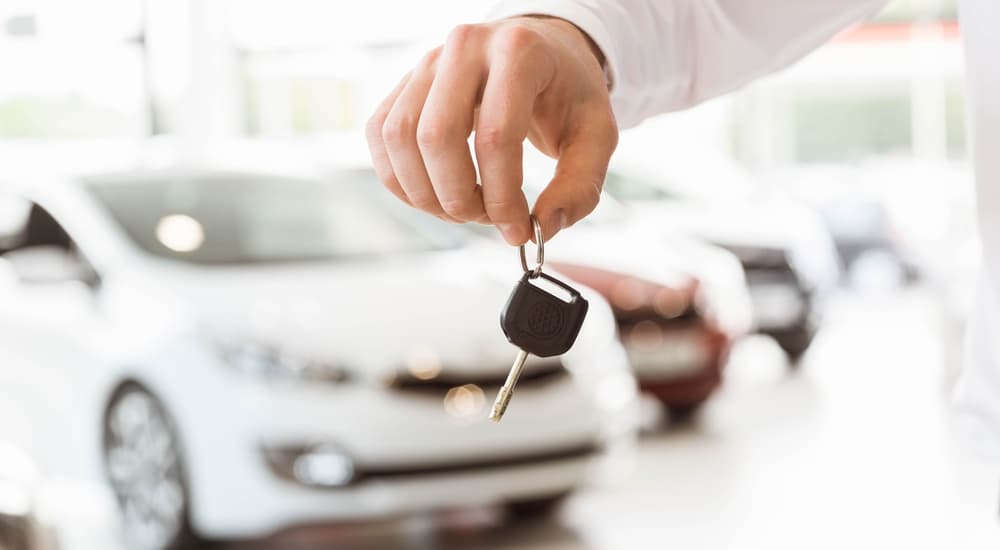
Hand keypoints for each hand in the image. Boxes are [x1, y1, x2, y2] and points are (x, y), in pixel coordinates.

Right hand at [366, 16, 617, 243]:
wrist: (540, 51)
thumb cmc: (567, 92)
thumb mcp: (596, 135)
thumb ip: (578, 186)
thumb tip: (542, 229)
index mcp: (519, 51)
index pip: (495, 135)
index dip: (502, 197)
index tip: (518, 230)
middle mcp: (465, 47)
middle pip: (437, 137)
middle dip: (458, 198)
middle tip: (487, 219)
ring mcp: (428, 62)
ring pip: (400, 138)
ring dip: (426, 193)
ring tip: (463, 208)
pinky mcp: (404, 82)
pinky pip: (382, 136)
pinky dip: (401, 179)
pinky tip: (436, 193)